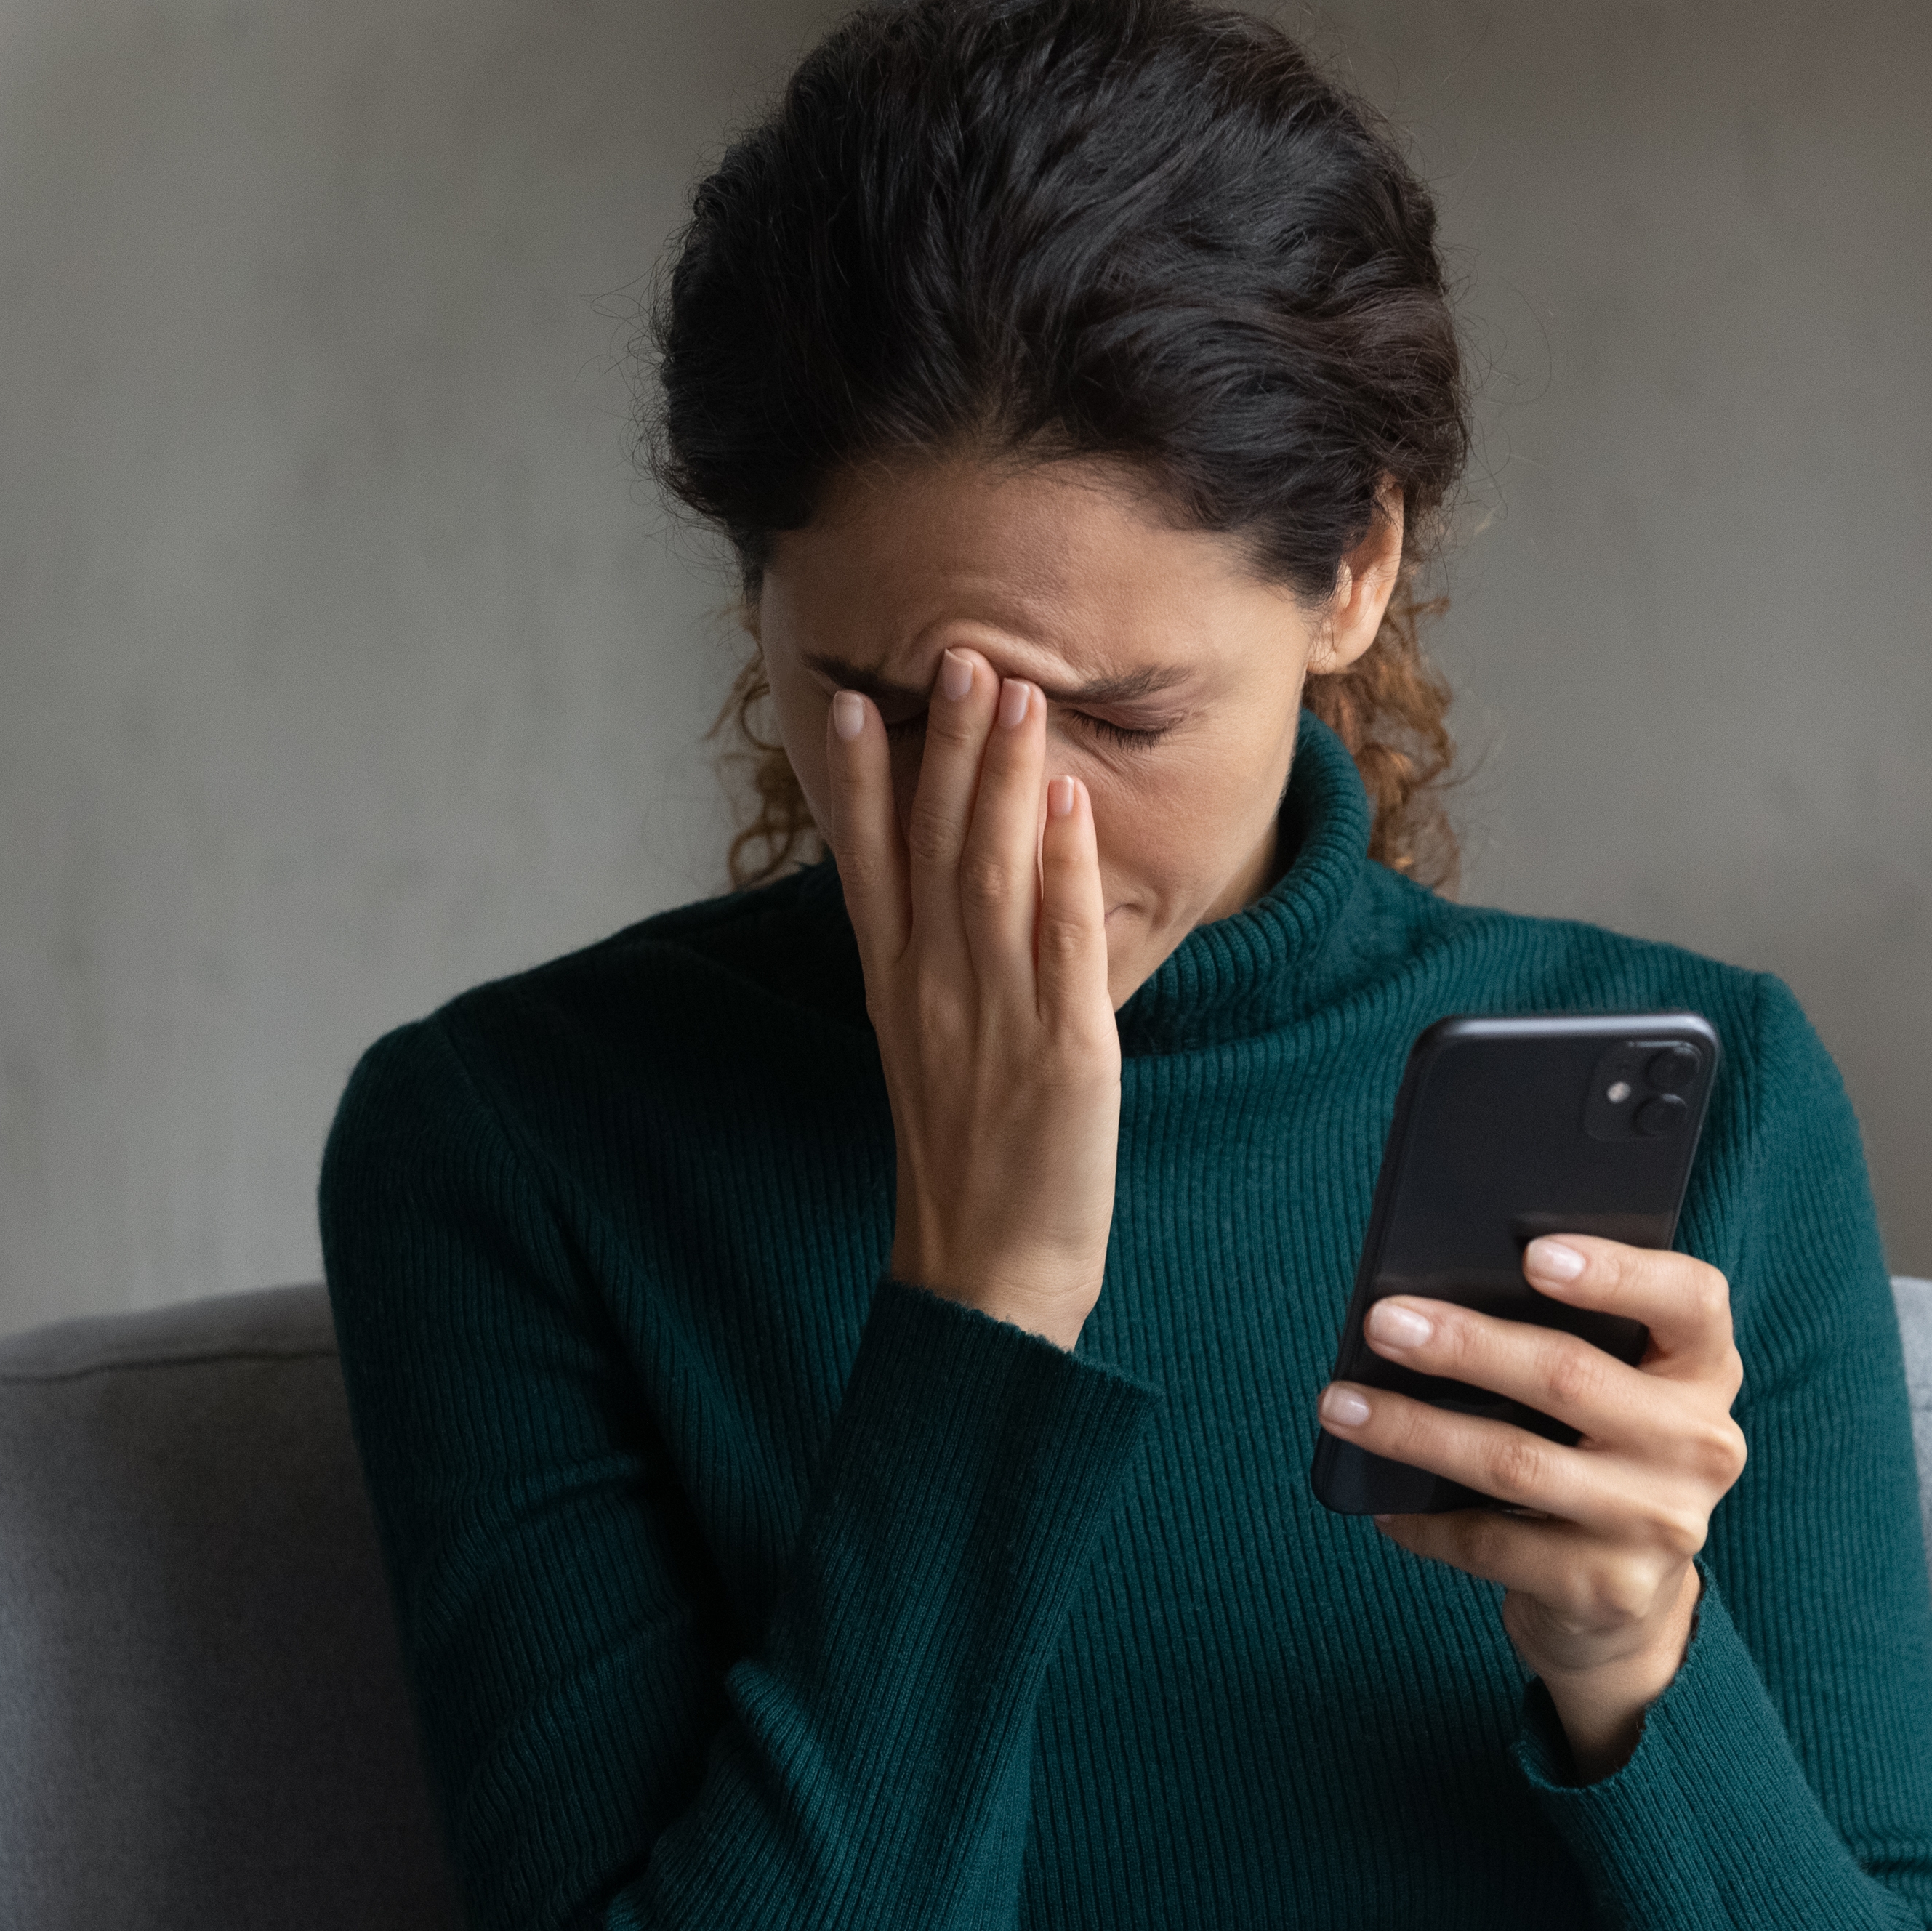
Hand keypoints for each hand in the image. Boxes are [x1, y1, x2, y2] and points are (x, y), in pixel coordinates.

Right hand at [813, 648, 1118, 1349]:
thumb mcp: (926, 1052)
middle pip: (935, 847)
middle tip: (962, 656)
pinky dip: (1063, 868)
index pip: (869, 866)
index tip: (860, 701)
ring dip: (1006, 779)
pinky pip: (1059, 943)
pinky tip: (1071, 802)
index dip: (863, 782)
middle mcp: (934, 990)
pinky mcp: (1062, 1050)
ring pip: (993, 874)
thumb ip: (930, 969)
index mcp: (897, 990)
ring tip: (1018, 693)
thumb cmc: (969, 1162)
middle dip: (949, 747)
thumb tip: (940, 896)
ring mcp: (995, 1016)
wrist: (986, 1274)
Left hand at [1318, 1239, 1745, 1777]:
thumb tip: (1434, 1297)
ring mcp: (1660, 1523)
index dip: (1616, 1273)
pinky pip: (1493, 1545)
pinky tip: (1381, 1503)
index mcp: (1704, 1369)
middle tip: (1383, 1323)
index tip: (1531, 1253)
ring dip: (1416, 1430)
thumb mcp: (1614, 1389)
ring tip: (1341, 1405)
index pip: (1691, 1300)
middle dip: (1464, 1345)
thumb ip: (1568, 1338)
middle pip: (1571, 1376)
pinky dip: (1426, 1521)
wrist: (1629, 1599)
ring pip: (1517, 1462)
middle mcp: (1701, 1444)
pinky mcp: (1610, 1589)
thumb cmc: (1598, 1452)